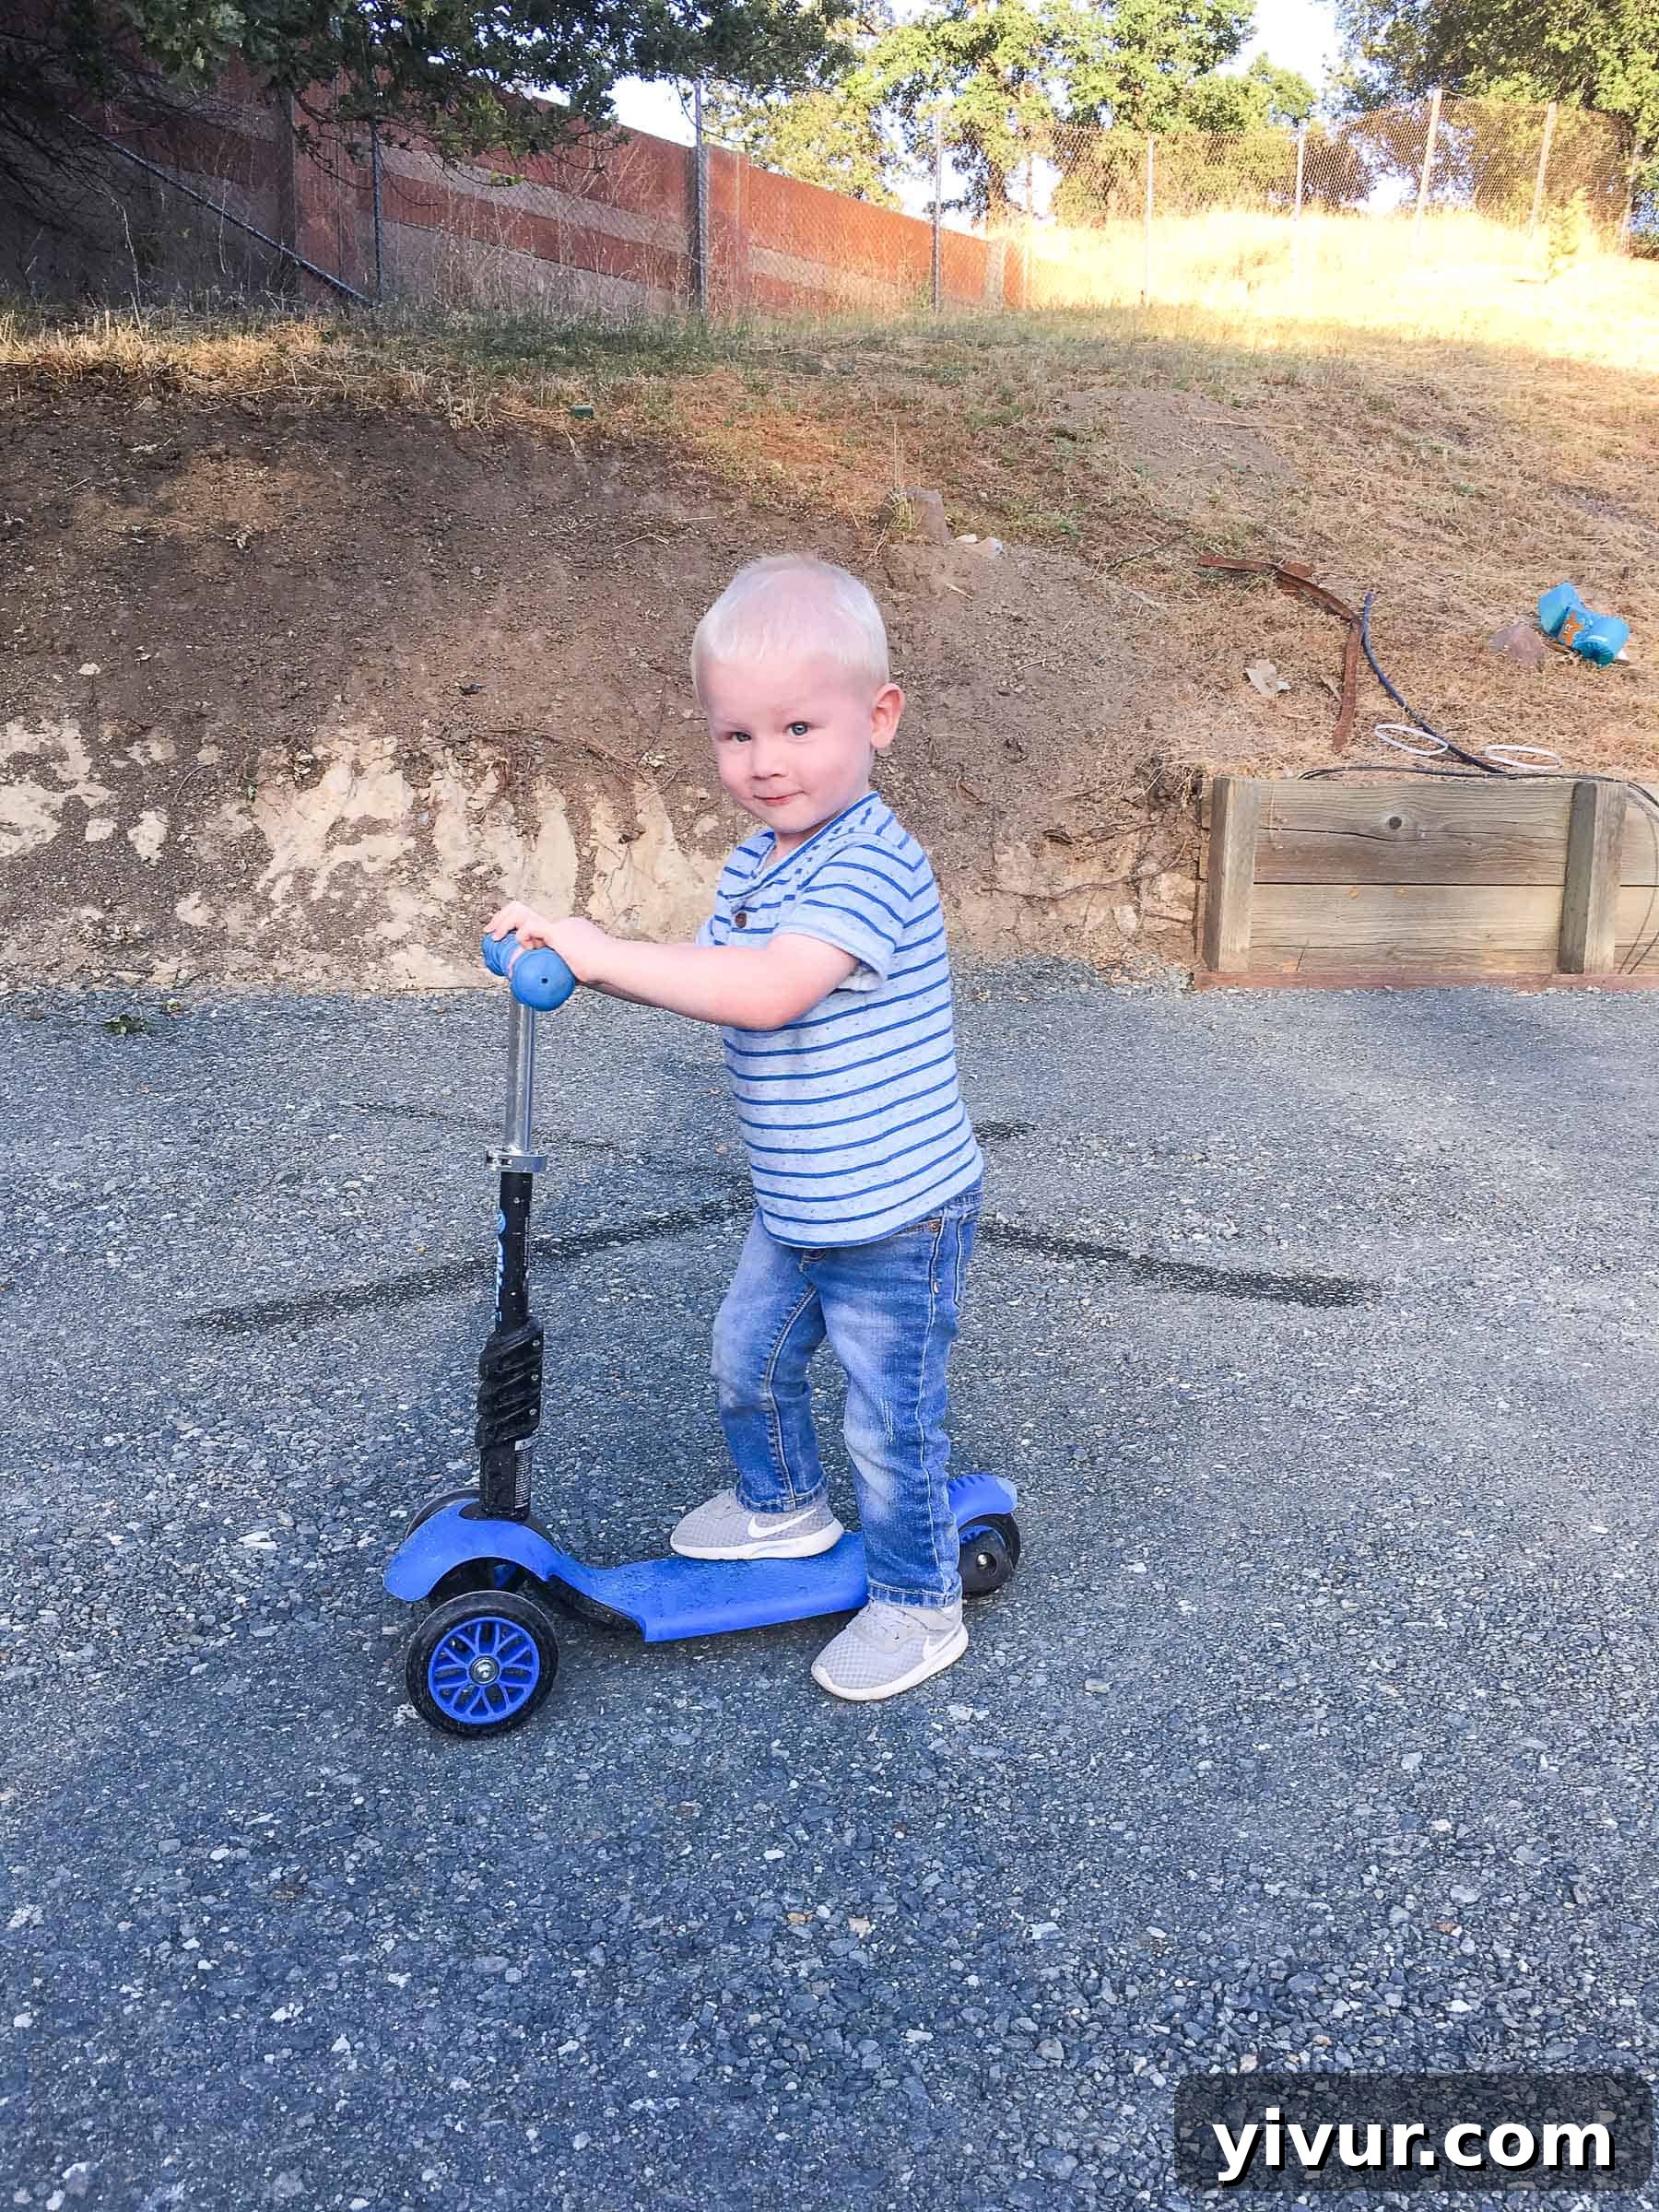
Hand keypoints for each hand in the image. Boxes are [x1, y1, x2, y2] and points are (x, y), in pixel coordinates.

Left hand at [483, 902, 611, 985]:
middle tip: (491, 932)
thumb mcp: (582, 973)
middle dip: (503, 919)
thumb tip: (564, 988)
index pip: (538, 925)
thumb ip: (570, 974)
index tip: (507, 943)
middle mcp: (563, 924)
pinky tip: (520, 948)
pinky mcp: (558, 932)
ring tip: (494, 936)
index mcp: (568, 931)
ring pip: (521, 914)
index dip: (519, 932)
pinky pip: (530, 929)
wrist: (614, 967)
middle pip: (524, 911)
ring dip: (503, 924)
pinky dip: (521, 939)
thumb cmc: (605, 973)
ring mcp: (560, 926)